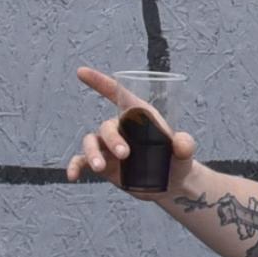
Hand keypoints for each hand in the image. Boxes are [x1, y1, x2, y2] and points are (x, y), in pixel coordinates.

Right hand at [63, 65, 194, 199]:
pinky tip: (73, 176)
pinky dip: (75, 166)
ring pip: (91, 142)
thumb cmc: (178, 159)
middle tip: (125, 154)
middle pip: (107, 126)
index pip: (117, 94)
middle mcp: (121, 128)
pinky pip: (83, 162)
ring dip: (92, 153)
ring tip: (100, 167)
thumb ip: (185, 145)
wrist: (171, 184)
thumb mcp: (184, 151)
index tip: (82, 72)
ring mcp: (109, 146)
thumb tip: (181, 145)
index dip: (99, 82)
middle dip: (113, 138)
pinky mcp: (104, 164)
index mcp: (138, 116)